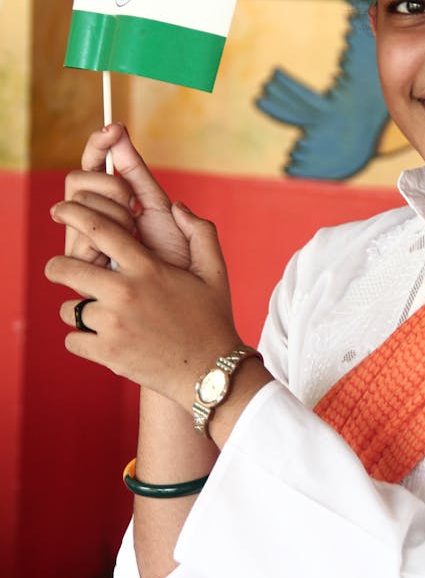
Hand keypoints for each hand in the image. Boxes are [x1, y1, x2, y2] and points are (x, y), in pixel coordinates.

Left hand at [46, 199, 242, 407]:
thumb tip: (177, 205)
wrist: (212, 372)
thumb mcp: (215, 272)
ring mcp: (113, 325)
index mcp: (147, 268)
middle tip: (59, 269)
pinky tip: (99, 337)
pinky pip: (72, 340)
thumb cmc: (213, 319)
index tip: (60, 210)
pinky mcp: (107, 353)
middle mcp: (125, 292)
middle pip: (65, 268)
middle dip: (56, 266)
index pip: (99, 229)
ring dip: (77, 309)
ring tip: (94, 312)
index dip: (73, 213)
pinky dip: (82, 339)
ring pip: (68, 309)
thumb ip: (201, 233)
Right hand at [65, 125, 189, 268]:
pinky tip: (119, 259)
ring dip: (114, 216)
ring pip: (78, 205)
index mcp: (112, 204)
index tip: (113, 129)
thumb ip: (137, 172)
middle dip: (111, 188)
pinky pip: (79, 235)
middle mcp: (91, 220)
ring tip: (135, 239)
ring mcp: (81, 242)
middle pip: (78, 181)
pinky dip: (106, 241)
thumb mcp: (161, 210)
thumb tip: (117, 129)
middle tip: (134, 208)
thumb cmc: (177, 258)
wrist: (185, 298)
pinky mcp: (78, 265)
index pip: (93, 166)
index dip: (99, 145)